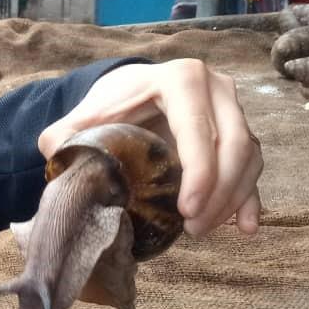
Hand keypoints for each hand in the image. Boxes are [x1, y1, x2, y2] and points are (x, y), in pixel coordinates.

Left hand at [37, 59, 262, 237]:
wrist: (132, 92)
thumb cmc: (112, 105)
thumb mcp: (86, 115)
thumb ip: (65, 133)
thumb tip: (53, 154)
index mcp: (180, 79)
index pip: (198, 128)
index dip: (199, 172)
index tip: (186, 210)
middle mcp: (216, 88)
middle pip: (234, 144)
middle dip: (219, 192)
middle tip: (193, 227)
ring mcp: (234, 109)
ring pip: (249, 156)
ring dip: (232, 198)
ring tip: (202, 230)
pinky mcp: (242, 131)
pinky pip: (255, 165)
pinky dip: (250, 197)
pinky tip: (245, 226)